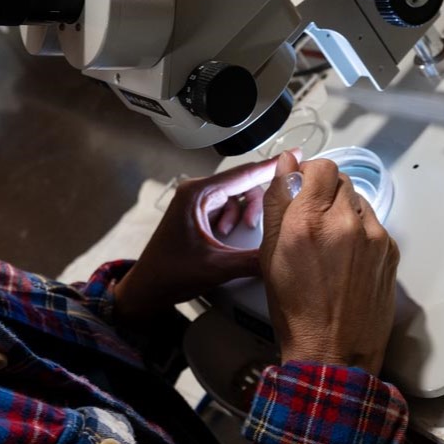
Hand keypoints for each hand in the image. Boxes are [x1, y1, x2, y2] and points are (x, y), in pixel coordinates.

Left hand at [112, 155, 283, 325]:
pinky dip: (233, 221)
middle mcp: (195, 192)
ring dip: (242, 215)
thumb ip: (254, 260)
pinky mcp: (197, 214)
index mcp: (197, 194)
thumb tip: (284, 255)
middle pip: (242, 184)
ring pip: (236, 197)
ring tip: (231, 235)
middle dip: (254, 204)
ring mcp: (195, 202)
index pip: (243, 173)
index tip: (295, 154)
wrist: (148, 288)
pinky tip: (225, 237)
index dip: (272, 167)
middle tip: (256, 225)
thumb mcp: (218, 267)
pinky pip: (227, 208)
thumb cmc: (170, 273)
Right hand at [260, 151, 399, 375]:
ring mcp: (374, 236)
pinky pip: (374, 224)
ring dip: (342, 210)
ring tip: (329, 244)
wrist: (334, 352)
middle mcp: (345, 221)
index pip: (320, 166)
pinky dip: (359, 231)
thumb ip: (277, 202)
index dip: (308, 174)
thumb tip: (286, 164)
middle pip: (340, 179)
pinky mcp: (391, 251)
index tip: (300, 188)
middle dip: (324, 192)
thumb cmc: (295, 310)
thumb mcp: (269, 254)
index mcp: (308, 220)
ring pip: (358, 200)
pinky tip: (346, 259)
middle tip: (310, 220)